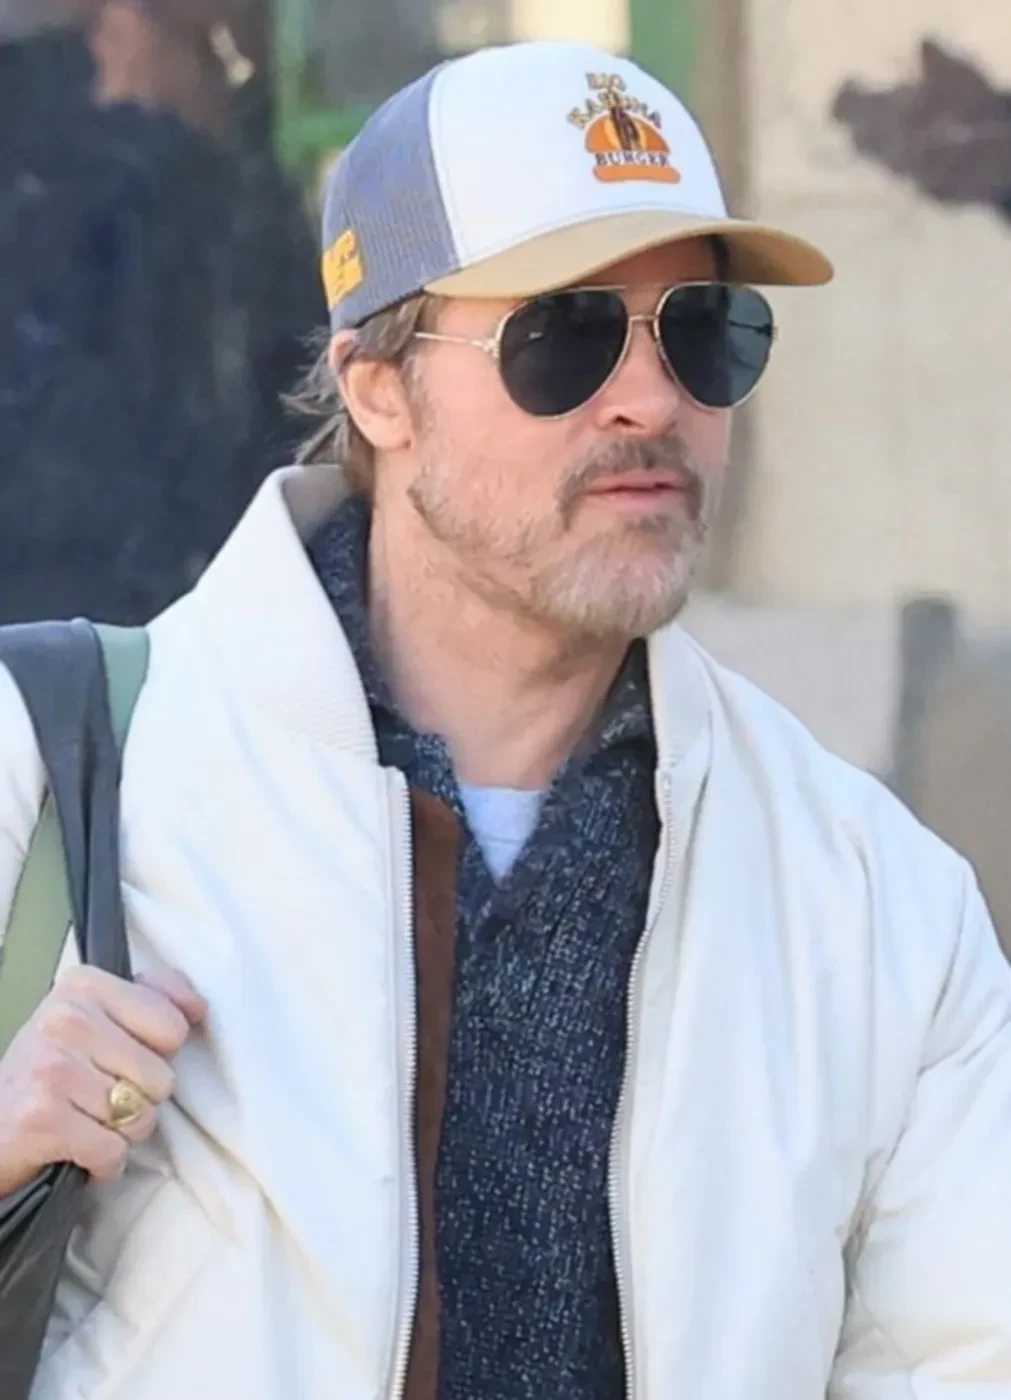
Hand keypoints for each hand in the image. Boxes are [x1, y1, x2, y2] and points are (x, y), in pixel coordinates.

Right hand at [0, 962, 205, 1196]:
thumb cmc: (49, 1074)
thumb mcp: (95, 1020)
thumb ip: (151, 999)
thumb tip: (198, 1006)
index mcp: (84, 985)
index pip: (172, 1024)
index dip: (159, 1054)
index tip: (126, 1059)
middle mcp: (66, 1017)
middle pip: (161, 1076)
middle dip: (141, 1099)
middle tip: (99, 1098)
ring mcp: (53, 1067)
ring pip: (140, 1116)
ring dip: (121, 1133)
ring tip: (86, 1122)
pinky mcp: (42, 1117)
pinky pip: (113, 1150)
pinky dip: (103, 1163)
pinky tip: (79, 1149)